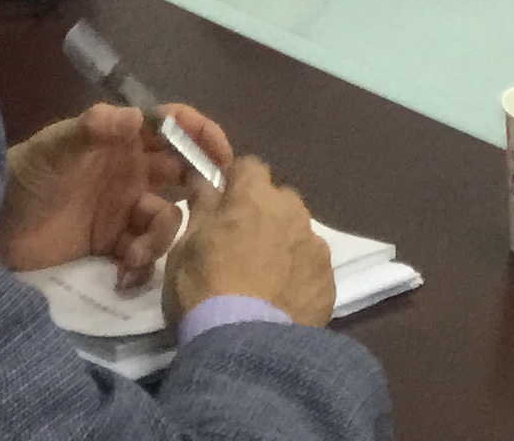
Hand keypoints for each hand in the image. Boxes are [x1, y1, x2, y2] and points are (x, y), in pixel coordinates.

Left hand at [0, 101, 233, 280]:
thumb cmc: (24, 177)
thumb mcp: (55, 149)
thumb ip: (92, 130)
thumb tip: (136, 117)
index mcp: (121, 140)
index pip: (173, 125)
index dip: (202, 134)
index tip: (224, 157)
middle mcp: (130, 172)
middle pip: (182, 174)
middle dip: (198, 190)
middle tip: (203, 210)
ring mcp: (122, 211)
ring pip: (166, 221)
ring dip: (159, 239)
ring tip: (132, 257)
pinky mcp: (112, 247)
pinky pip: (144, 257)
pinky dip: (141, 267)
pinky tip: (121, 274)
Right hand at [165, 154, 334, 327]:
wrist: (245, 346)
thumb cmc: (204, 289)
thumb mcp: (184, 247)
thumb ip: (201, 207)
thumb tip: (205, 181)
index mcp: (254, 195)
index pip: (249, 166)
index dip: (235, 182)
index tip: (223, 204)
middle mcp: (292, 211)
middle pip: (279, 199)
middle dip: (264, 214)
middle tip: (243, 246)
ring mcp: (315, 246)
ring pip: (299, 233)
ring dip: (284, 244)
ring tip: (266, 279)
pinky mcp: (329, 281)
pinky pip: (312, 267)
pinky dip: (299, 276)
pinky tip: (282, 301)